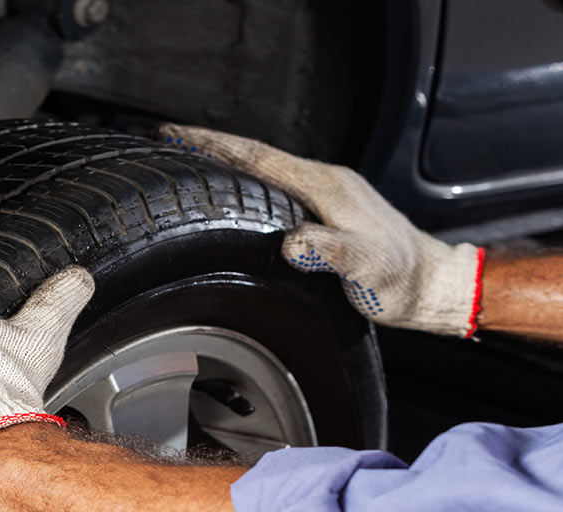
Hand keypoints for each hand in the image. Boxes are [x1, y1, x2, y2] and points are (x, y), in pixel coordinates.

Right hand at [159, 124, 483, 337]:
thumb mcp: (367, 270)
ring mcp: (326, 193)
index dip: (214, 147)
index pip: (258, 158)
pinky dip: (247, 182)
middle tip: (167, 145)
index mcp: (326, 187)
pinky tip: (232, 194)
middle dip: (210, 147)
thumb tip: (293, 243)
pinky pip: (276, 186)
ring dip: (226, 163)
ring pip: (265, 170)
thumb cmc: (401, 282)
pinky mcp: (327, 208)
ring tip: (187, 163)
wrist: (433, 285)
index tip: (176, 138)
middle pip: (255, 156)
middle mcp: (325, 181)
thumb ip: (331, 252)